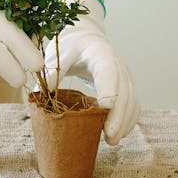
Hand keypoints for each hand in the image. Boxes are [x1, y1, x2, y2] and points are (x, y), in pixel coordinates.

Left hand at [44, 0, 139, 143]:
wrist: (87, 36)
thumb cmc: (72, 46)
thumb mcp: (59, 53)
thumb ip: (52, 70)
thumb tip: (42, 93)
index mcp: (101, 54)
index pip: (109, 73)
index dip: (109, 91)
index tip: (104, 110)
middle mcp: (118, 65)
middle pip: (124, 92)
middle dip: (119, 116)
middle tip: (109, 138)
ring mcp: (126, 76)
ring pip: (132, 100)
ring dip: (125, 122)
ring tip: (112, 141)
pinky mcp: (128, 85)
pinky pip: (134, 104)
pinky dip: (129, 120)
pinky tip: (119, 133)